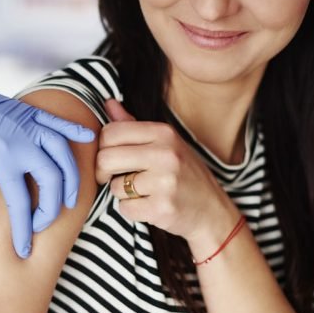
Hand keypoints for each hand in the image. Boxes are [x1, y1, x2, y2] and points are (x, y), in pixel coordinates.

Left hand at [0, 45, 94, 257]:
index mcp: (2, 155)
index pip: (20, 202)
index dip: (23, 230)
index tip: (23, 250)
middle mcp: (22, 138)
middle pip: (52, 179)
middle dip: (52, 207)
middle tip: (42, 225)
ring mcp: (28, 122)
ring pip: (62, 152)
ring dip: (71, 177)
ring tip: (71, 199)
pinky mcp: (27, 111)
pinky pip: (57, 122)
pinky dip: (74, 131)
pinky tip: (89, 139)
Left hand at [96, 100, 238, 253]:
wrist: (211, 210)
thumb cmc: (183, 174)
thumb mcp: (165, 143)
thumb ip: (132, 124)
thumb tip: (108, 102)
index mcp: (164, 133)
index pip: (111, 132)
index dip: (102, 148)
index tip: (110, 158)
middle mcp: (165, 154)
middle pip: (106, 159)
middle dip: (103, 172)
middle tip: (114, 178)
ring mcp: (165, 182)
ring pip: (114, 187)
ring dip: (122, 193)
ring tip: (143, 191)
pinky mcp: (162, 208)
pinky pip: (125, 208)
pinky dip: (131, 210)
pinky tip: (149, 205)